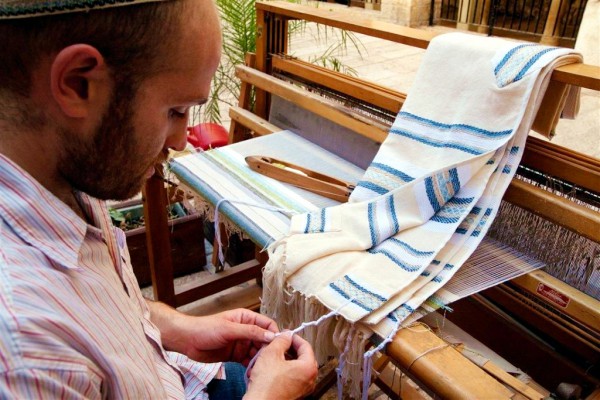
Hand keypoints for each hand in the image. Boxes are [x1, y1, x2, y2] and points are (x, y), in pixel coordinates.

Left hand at [157, 306, 278, 365]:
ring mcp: (241, 343)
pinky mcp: (235, 355)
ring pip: (257, 351)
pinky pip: (248, 360)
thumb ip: (250, 332)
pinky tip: (255, 372)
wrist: (187, 341)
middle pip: (264, 339)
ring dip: (261, 359)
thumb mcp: (229, 328)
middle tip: (273, 360)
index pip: (267, 324)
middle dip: (269, 349)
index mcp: (246, 318)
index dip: (274, 333)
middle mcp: (246, 330)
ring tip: (264, 367)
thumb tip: (270, 335)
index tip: (280, 344)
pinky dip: (252, 366)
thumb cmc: (206, 328)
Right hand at [244, 332, 317, 399]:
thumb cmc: (266, 384)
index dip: (293, 337)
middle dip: (290, 348)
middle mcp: (310, 379)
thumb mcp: (272, 353)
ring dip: (286, 359)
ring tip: (273, 355)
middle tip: (279, 343)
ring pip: (297, 367)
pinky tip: (273, 368)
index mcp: (309, 368)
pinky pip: (293, 378)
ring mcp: (303, 389)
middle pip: (303, 357)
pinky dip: (285, 370)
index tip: (285, 334)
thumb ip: (281, 340)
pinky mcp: (295, 394)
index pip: (305, 345)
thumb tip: (287, 335)